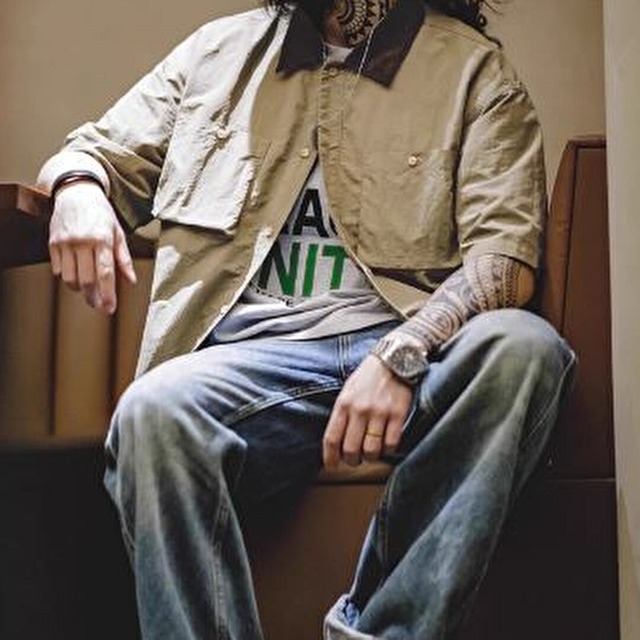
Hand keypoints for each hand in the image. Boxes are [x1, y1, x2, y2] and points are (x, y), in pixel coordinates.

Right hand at [48, 182, 136, 313]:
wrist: (76, 191)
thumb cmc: (100, 213)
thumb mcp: (118, 232)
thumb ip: (124, 258)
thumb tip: (131, 280)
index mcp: (102, 240)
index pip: (105, 274)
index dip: (108, 294)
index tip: (110, 308)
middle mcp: (82, 241)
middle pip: (87, 280)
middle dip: (93, 297)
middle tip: (99, 304)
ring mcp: (65, 242)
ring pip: (69, 278)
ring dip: (79, 289)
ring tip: (87, 290)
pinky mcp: (52, 242)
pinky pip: (57, 269)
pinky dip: (66, 277)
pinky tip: (74, 275)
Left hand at [323, 355, 412, 467]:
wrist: (395, 358)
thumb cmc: (369, 376)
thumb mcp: (348, 390)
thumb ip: (342, 412)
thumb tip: (336, 439)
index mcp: (344, 403)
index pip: (331, 438)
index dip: (330, 457)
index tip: (331, 466)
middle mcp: (360, 409)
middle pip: (351, 449)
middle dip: (352, 460)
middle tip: (355, 459)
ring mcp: (380, 412)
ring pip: (371, 450)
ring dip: (371, 457)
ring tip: (372, 452)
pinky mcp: (398, 414)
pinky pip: (391, 443)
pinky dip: (388, 449)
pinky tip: (387, 444)